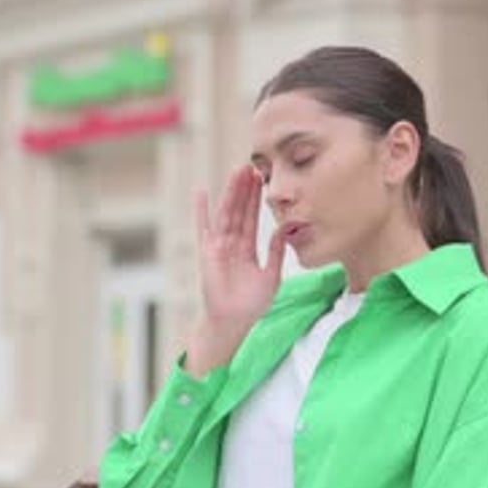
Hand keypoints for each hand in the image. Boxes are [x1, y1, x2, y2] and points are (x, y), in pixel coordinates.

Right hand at [185, 164, 285, 375]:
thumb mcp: (272, 276)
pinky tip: (202, 192)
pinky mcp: (208, 252)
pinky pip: (204, 228)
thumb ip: (277, 252)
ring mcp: (219, 246)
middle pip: (239, 210)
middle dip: (245, 189)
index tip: (263, 179)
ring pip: (226, 213)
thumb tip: (285, 229)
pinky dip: (202, 211)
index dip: (257, 199)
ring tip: (237, 171)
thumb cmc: (252, 304)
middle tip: (252, 166)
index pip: (253, 218)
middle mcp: (233, 244)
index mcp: (248, 249)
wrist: (234, 321)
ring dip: (231, 193)